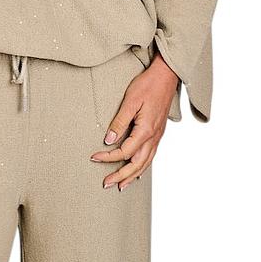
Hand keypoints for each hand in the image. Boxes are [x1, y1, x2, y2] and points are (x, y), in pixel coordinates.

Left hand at [89, 52, 178, 189]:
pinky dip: (142, 167)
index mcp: (146, 130)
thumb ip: (119, 122)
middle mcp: (154, 137)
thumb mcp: (130, 101)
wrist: (166, 76)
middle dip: (121, 176)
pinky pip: (151, 156)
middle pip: (136, 164)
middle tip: (106, 183)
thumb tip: (108, 140)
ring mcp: (158, 136)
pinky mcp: (158, 133)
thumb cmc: (148, 85)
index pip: (124, 152)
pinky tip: (137, 171)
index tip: (94, 157)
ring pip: (145, 163)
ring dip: (132, 176)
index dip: (108, 157)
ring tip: (121, 185)